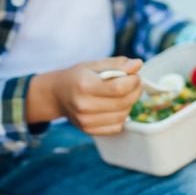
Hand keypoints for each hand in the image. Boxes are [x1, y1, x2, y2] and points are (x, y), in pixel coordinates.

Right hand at [29, 57, 143, 135]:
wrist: (57, 95)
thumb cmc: (77, 77)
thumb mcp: (93, 65)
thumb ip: (116, 64)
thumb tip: (138, 64)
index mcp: (84, 85)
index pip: (119, 88)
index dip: (133, 82)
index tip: (135, 76)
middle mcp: (84, 106)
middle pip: (123, 103)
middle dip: (135, 91)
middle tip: (135, 84)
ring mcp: (86, 121)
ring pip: (122, 116)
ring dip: (130, 104)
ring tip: (125, 95)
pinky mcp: (89, 130)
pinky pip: (116, 127)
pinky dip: (121, 116)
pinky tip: (116, 107)